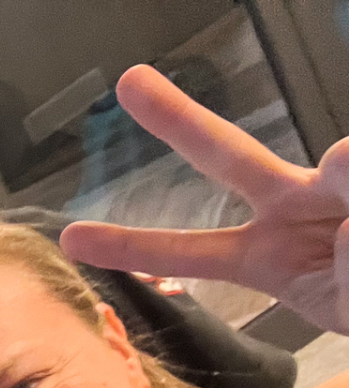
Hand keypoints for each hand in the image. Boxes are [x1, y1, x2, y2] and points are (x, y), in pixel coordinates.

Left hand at [60, 65, 348, 333]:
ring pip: (345, 161)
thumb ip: (343, 276)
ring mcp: (334, 183)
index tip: (69, 238)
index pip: (188, 253)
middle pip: (227, 154)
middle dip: (178, 119)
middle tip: (127, 81)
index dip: (131, 247)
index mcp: (263, 256)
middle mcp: (290, 206)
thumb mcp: (345, 305)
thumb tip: (348, 203)